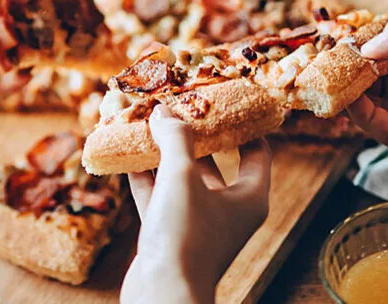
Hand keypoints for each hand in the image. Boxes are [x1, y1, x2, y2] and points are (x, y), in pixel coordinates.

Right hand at [122, 105, 270, 303]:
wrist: (162, 293)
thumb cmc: (185, 237)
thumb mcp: (183, 177)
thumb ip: (175, 139)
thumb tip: (165, 110)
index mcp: (249, 198)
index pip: (258, 152)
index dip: (245, 125)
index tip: (228, 102)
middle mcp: (227, 211)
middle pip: (214, 163)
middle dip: (194, 136)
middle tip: (178, 108)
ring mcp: (197, 224)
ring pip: (182, 180)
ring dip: (165, 155)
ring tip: (148, 125)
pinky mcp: (169, 236)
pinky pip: (159, 198)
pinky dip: (145, 177)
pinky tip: (129, 155)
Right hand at [347, 0, 387, 157]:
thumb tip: (369, 49)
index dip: (372, 51)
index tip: (346, 47)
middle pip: (387, 83)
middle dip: (358, 75)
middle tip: (331, 67)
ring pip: (384, 107)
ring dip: (356, 96)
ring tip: (332, 83)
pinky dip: (366, 119)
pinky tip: (350, 103)